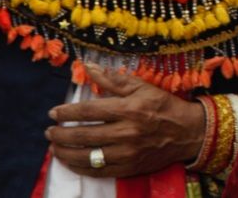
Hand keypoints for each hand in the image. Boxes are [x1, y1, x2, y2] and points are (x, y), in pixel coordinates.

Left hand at [46, 64, 205, 177]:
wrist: (188, 133)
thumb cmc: (164, 106)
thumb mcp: (142, 87)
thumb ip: (113, 79)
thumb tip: (88, 66)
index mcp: (129, 109)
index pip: (89, 111)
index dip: (67, 113)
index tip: (54, 113)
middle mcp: (126, 133)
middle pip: (83, 135)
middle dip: (60, 134)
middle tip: (49, 132)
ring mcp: (127, 153)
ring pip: (87, 156)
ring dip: (65, 153)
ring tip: (54, 148)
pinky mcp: (129, 168)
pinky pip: (98, 171)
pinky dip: (80, 168)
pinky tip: (71, 162)